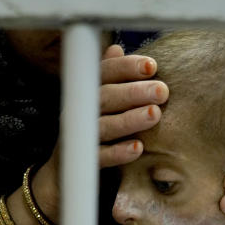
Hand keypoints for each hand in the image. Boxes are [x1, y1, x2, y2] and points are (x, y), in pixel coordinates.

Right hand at [32, 45, 167, 223]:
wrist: (62, 175)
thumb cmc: (89, 134)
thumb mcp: (99, 105)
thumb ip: (109, 80)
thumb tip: (117, 49)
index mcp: (87, 95)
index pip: (104, 74)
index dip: (126, 68)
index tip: (152, 65)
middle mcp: (81, 112)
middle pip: (105, 97)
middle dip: (134, 92)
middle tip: (162, 90)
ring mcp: (80, 137)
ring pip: (104, 126)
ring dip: (129, 119)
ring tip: (155, 114)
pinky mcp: (82, 162)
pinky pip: (100, 157)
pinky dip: (118, 153)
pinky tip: (137, 148)